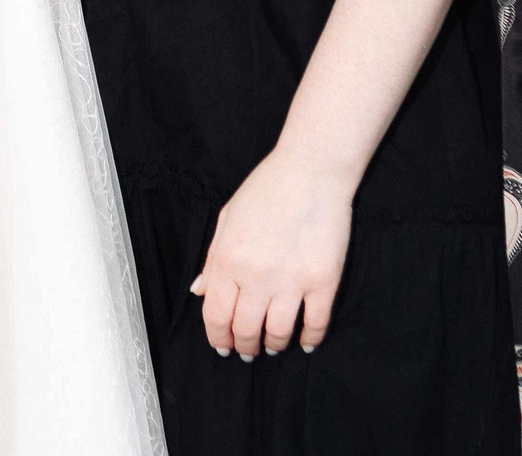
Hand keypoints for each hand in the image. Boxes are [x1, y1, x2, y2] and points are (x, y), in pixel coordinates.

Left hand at [191, 150, 353, 358]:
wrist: (311, 170)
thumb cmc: (267, 189)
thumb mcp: (228, 218)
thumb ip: (212, 258)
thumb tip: (198, 290)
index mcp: (228, 259)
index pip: (215, 315)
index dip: (217, 337)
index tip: (222, 346)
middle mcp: (256, 275)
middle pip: (246, 330)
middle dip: (245, 347)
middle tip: (248, 351)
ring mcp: (291, 280)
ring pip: (279, 333)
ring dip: (274, 346)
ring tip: (273, 346)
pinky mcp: (323, 280)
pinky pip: (315, 324)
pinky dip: (309, 339)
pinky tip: (305, 342)